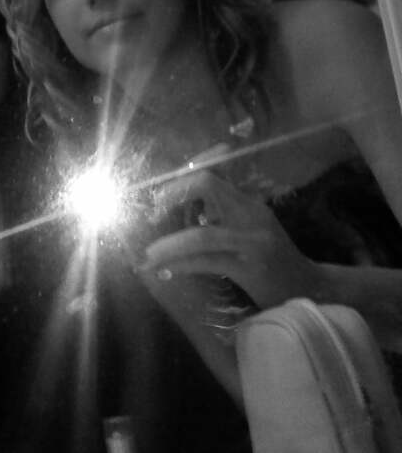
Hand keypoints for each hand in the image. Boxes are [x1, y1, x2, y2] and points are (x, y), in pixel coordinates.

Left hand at [139, 146, 321, 310]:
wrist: (310, 287)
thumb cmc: (270, 258)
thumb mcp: (246, 227)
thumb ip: (218, 212)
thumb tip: (175, 209)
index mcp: (245, 201)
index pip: (212, 170)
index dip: (181, 176)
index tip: (158, 194)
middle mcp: (250, 212)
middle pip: (207, 184)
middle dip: (172, 194)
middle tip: (151, 214)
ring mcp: (252, 240)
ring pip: (202, 235)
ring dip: (169, 244)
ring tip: (148, 255)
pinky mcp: (251, 268)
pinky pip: (207, 263)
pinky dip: (181, 265)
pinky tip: (164, 271)